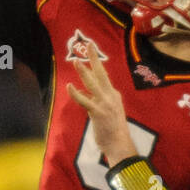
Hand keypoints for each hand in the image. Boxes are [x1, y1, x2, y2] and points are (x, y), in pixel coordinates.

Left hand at [67, 46, 136, 163]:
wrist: (119, 144)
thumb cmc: (113, 131)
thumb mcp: (109, 112)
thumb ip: (99, 101)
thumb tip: (86, 94)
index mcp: (114, 96)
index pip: (103, 78)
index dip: (95, 66)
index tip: (90, 54)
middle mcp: (111, 96)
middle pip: (102, 73)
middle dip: (94, 58)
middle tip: (89, 45)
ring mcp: (105, 104)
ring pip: (93, 83)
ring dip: (84, 71)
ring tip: (76, 61)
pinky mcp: (98, 112)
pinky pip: (85, 101)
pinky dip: (76, 93)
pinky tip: (69, 86)